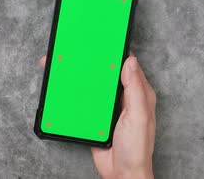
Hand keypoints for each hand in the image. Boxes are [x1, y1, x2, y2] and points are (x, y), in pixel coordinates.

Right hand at [39, 56, 155, 178]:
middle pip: (106, 73)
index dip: (115, 51)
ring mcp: (108, 106)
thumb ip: (135, 89)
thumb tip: (131, 61)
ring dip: (80, 77)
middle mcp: (124, 97)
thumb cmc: (137, 149)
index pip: (127, 65)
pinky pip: (84, 101)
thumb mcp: (138, 116)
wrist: (121, 174)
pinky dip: (74, 94)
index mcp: (138, 93)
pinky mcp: (95, 116)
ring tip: (65, 65)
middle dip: (92, 61)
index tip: (102, 39)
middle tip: (77, 49)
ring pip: (92, 85)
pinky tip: (64, 87)